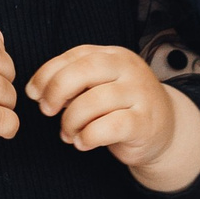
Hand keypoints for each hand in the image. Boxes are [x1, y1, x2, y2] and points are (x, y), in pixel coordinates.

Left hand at [26, 46, 199, 191]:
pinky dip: (88, 137)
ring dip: (71, 121)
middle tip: (48, 111)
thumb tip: (37, 91)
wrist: (165, 129)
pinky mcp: (144, 122)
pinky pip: (108, 127)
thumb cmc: (121, 107)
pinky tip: (83, 142)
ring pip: (93, 102)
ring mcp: (139, 94)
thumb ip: (71, 83)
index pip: (73, 56)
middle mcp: (128, 69)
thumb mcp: (98, 86)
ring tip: (68, 133)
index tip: (34, 94)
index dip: (47, 74)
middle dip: (56, 92)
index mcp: (112, 55)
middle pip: (82, 71)